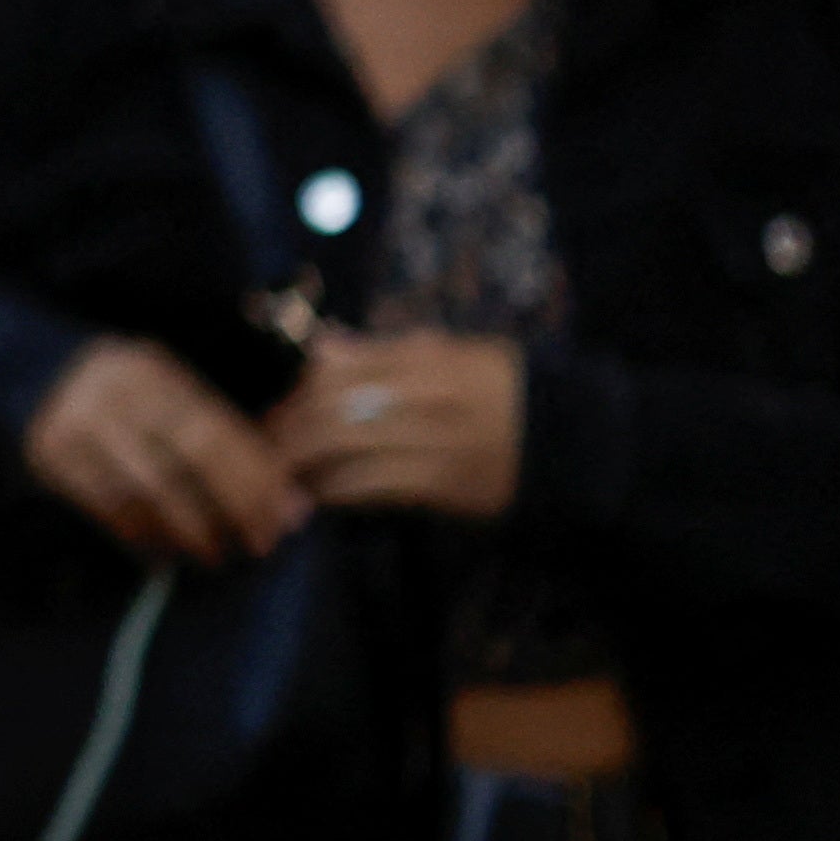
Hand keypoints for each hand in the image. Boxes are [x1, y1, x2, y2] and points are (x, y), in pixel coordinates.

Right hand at [21, 337, 309, 564]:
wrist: (20, 374)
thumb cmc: (114, 393)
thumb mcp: (160, 389)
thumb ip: (209, 426)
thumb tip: (278, 490)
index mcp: (153, 370)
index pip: (216, 426)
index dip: (256, 474)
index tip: (288, 513)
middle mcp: (117, 391)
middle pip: (189, 454)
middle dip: (234, 504)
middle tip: (261, 542)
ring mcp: (79, 423)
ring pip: (149, 487)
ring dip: (189, 528)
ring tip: (215, 552)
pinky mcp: (51, 456)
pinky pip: (107, 505)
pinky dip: (141, 533)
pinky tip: (163, 551)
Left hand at [271, 330, 523, 518]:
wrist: (570, 441)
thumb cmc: (500, 392)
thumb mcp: (452, 354)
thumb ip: (384, 351)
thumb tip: (321, 346)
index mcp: (427, 358)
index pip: (340, 369)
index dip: (298, 391)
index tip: (279, 408)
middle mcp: (428, 396)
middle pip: (333, 408)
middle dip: (289, 429)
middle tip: (269, 444)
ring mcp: (437, 441)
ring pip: (345, 447)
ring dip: (304, 463)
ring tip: (285, 472)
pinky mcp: (444, 485)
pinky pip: (372, 486)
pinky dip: (336, 490)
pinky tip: (321, 493)